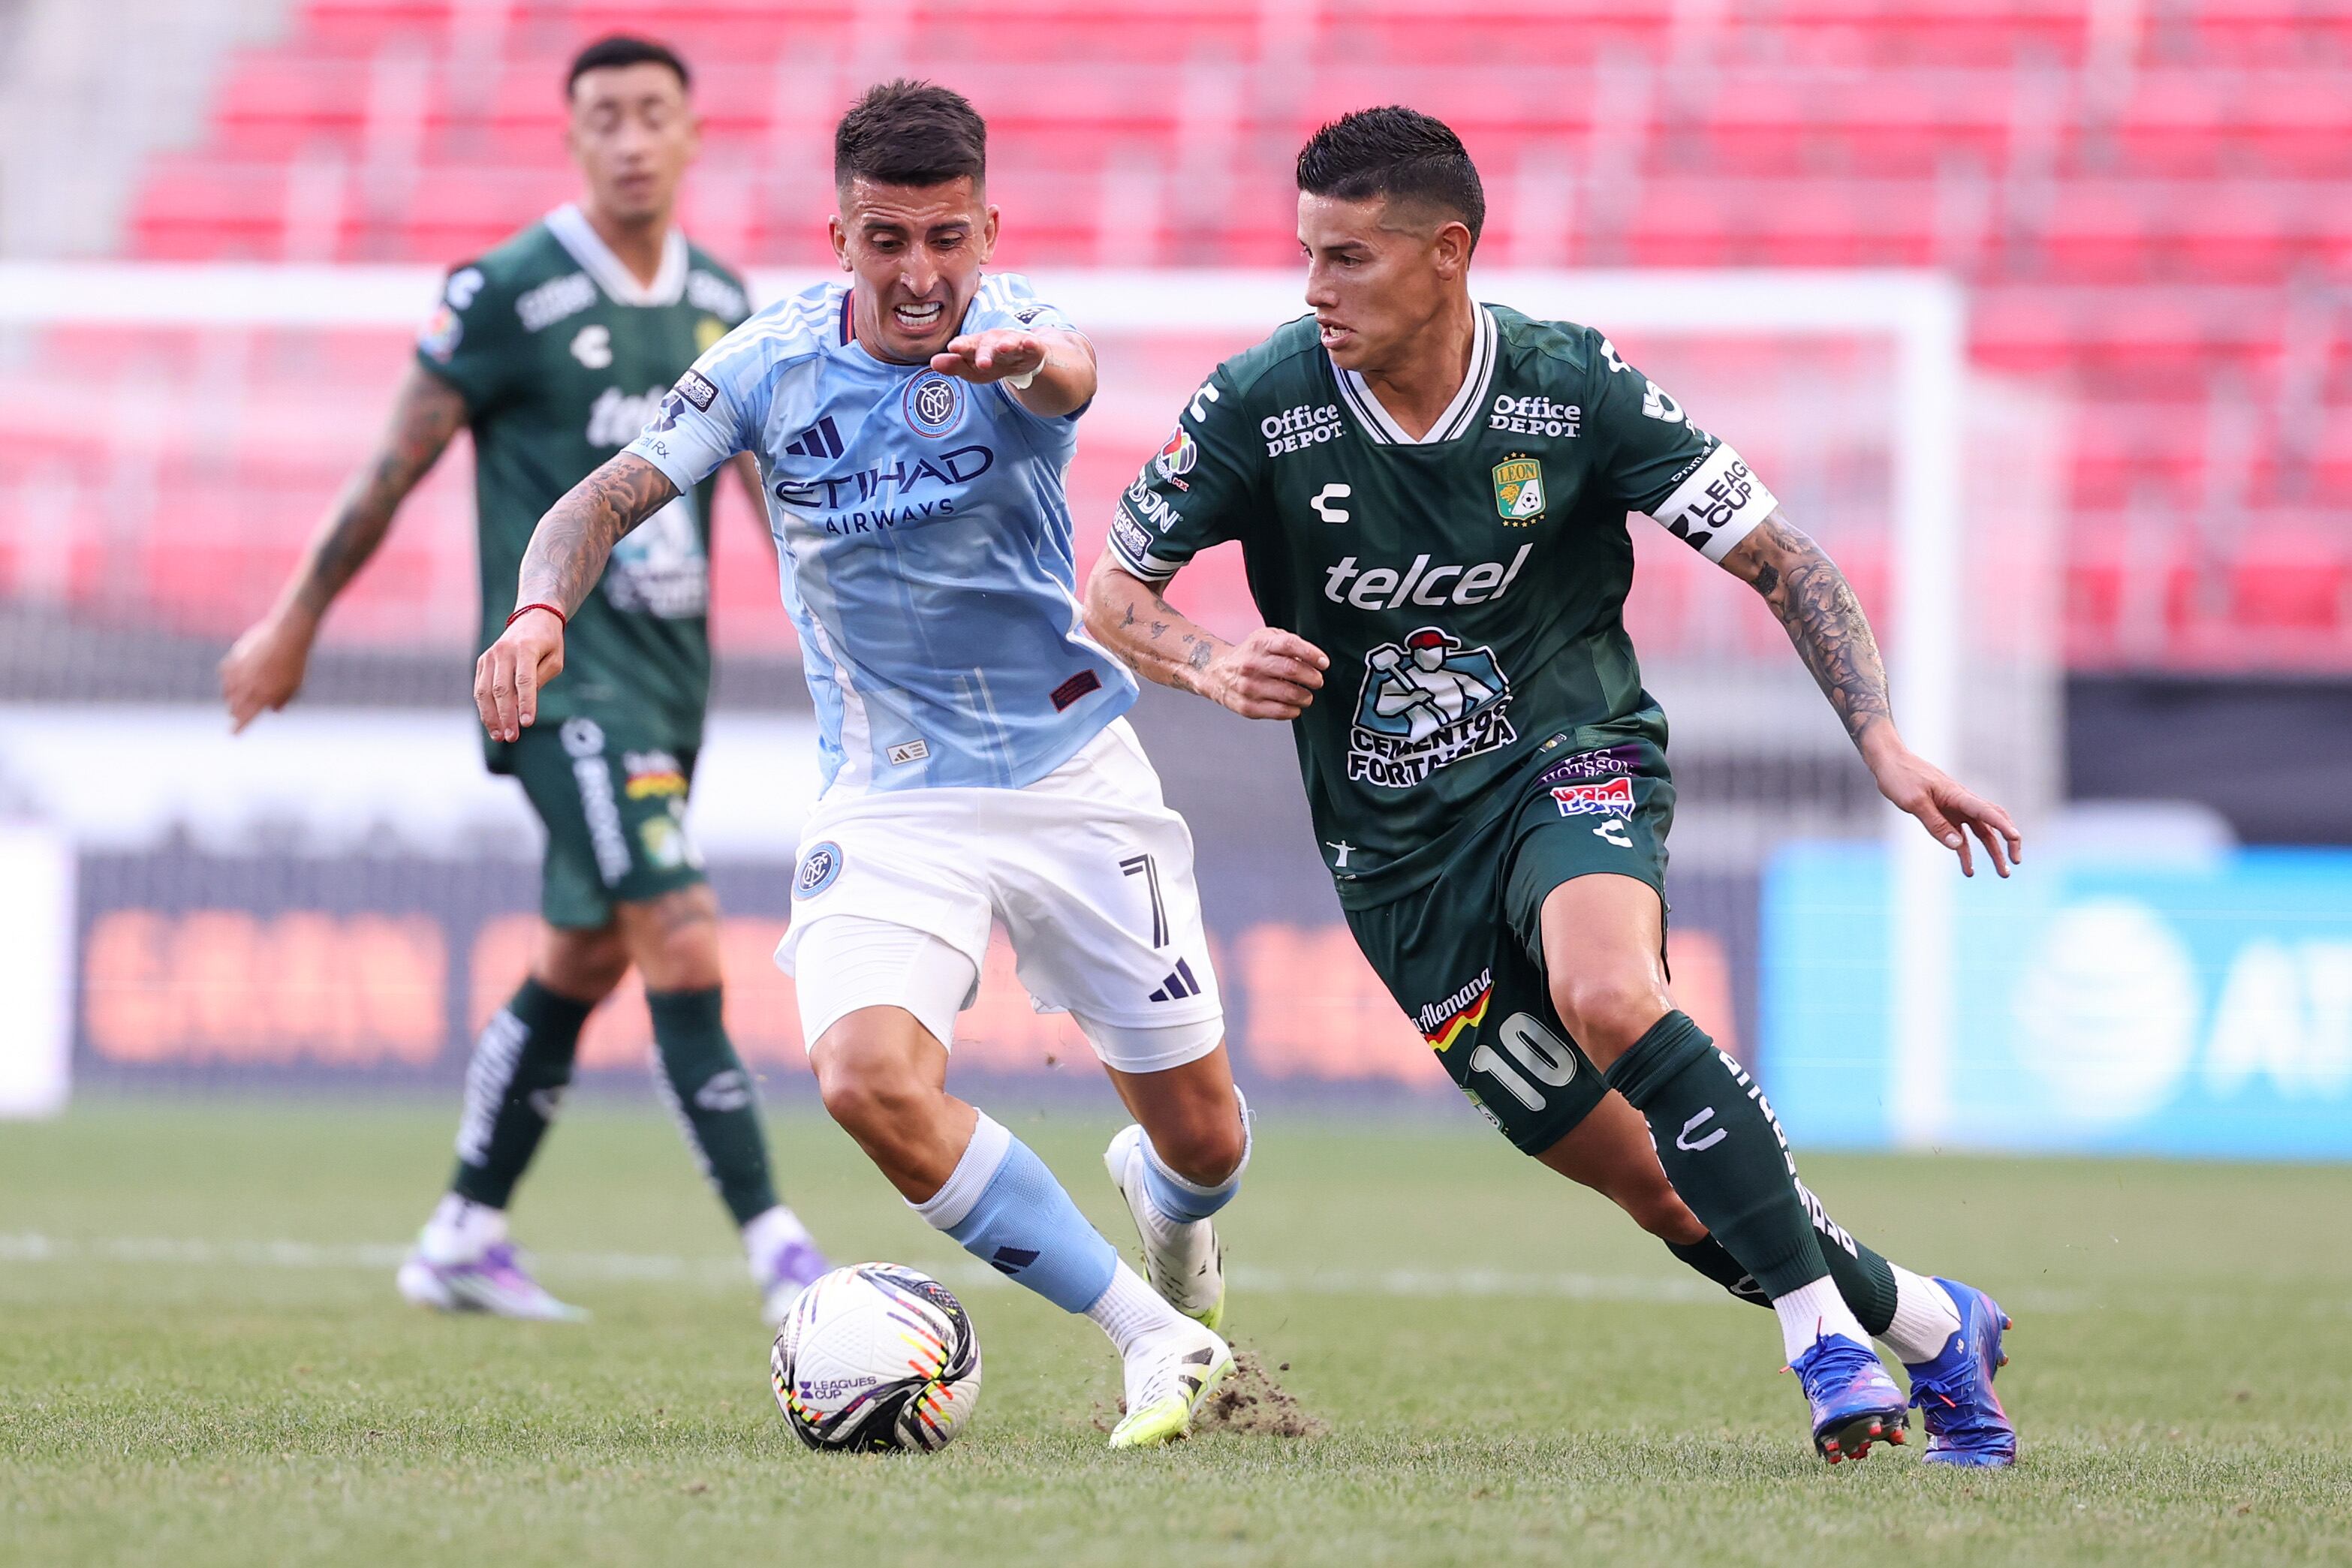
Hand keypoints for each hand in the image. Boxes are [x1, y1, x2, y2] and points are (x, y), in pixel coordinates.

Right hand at [220, 610, 315, 731]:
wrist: (288, 634)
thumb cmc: (295, 661)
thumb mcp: (295, 685)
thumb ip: (283, 700)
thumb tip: (274, 711)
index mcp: (262, 696)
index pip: (246, 718)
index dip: (238, 727)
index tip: (233, 734)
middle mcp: (247, 686)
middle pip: (234, 707)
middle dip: (236, 713)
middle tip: (236, 716)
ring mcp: (238, 672)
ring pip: (227, 692)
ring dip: (230, 698)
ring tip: (233, 700)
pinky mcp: (233, 657)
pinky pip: (225, 673)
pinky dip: (227, 680)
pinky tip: (231, 680)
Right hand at [474, 608, 566, 741]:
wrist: (532, 618)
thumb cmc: (548, 643)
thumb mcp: (555, 660)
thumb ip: (540, 680)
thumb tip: (522, 705)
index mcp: (525, 649)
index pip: (524, 681)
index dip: (526, 703)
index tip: (527, 724)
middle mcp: (504, 651)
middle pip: (502, 689)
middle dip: (506, 716)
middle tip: (512, 737)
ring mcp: (490, 656)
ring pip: (485, 691)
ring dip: (491, 716)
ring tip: (499, 736)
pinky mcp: (482, 661)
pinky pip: (480, 688)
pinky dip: (484, 707)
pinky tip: (492, 723)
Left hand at [930, 329, 1045, 385]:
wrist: (1021, 356)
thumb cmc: (992, 361)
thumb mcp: (972, 368)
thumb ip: (954, 365)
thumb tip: (933, 362)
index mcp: (977, 346)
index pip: (967, 346)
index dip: (961, 347)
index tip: (953, 348)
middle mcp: (994, 341)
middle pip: (987, 345)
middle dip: (984, 352)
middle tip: (981, 362)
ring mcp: (1014, 343)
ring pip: (1009, 342)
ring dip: (1007, 344)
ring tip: (1003, 348)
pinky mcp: (1032, 347)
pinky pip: (1031, 345)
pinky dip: (1031, 344)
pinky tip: (1029, 343)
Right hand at [1199, 628, 1327, 719]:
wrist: (1216, 673)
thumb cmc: (1247, 655)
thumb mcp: (1265, 638)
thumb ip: (1288, 643)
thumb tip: (1313, 658)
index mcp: (1260, 644)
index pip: (1291, 645)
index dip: (1312, 654)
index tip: (1323, 663)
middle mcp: (1253, 664)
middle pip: (1292, 670)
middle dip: (1312, 678)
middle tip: (1317, 681)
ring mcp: (1249, 687)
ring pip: (1288, 694)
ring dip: (1305, 696)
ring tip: (1306, 695)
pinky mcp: (1248, 706)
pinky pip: (1279, 711)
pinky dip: (1293, 710)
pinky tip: (1294, 706)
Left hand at [1865, 734, 2022, 877]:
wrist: (1889, 762)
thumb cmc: (1901, 777)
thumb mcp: (1914, 802)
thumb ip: (1935, 824)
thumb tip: (1956, 846)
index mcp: (1958, 796)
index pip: (1987, 812)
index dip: (2003, 825)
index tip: (2016, 838)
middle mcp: (1962, 801)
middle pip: (1993, 822)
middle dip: (2007, 843)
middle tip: (2015, 863)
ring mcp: (1955, 808)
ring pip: (1982, 832)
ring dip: (1992, 851)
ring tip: (2002, 873)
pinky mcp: (1945, 813)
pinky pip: (1962, 835)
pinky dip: (1966, 851)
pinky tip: (1968, 868)